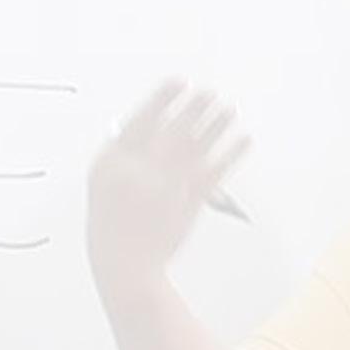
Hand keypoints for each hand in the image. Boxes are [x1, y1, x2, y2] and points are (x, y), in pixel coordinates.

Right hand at [86, 81, 247, 297]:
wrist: (123, 267)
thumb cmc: (112, 226)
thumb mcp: (106, 184)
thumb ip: (128, 155)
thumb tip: (157, 126)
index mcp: (115, 160)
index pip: (144, 119)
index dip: (164, 98)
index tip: (179, 82)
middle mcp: (142, 168)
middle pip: (174, 127)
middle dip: (195, 107)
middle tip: (210, 92)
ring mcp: (167, 184)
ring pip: (198, 144)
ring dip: (217, 124)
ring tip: (229, 109)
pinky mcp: (189, 202)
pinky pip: (216, 171)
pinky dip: (232, 153)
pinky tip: (243, 140)